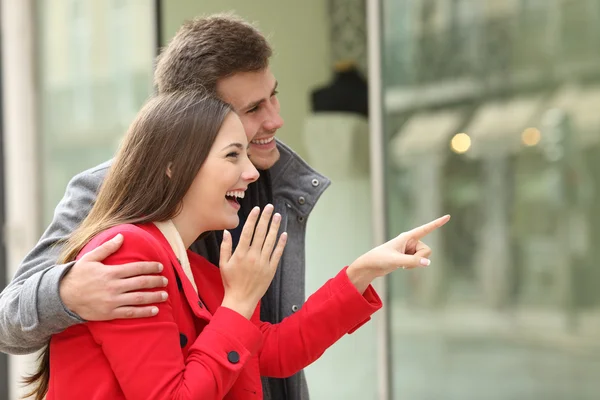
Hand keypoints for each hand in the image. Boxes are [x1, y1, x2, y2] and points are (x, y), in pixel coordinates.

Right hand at [59, 233, 168, 319]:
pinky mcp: (110, 313)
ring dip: (154, 296)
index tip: (160, 267)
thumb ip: (107, 248)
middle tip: (166, 280)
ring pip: (139, 298)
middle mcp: (114, 286)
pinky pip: (131, 313)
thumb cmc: (77, 275)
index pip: (137, 268)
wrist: (62, 297)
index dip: (151, 267)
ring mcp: (113, 301)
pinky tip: (155, 311)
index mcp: (111, 272)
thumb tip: (121, 236)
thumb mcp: (90, 258)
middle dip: (156, 281)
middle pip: (141, 283)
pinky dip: (144, 312)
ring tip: (165, 295)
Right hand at [219, 204, 286, 318]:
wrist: (240, 299)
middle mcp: (253, 256)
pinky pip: (277, 253)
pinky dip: (281, 243)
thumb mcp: (223, 264)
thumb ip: (225, 247)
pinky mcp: (271, 269)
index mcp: (240, 254)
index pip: (248, 231)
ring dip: (274, 227)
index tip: (257, 209)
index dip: (253, 219)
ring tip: (277, 216)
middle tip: (270, 207)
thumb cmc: (230, 282)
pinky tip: (283, 234)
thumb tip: (226, 232)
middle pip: (261, 233)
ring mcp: (263, 263)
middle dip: (265, 218)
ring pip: (270, 241)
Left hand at [347, 215, 450, 292]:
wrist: (371, 266)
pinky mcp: (408, 256)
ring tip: (401, 265)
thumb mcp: (396, 260)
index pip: (425, 229)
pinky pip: (419, 261)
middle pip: (427, 250)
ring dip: (415, 263)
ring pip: (424, 257)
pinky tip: (401, 266)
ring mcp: (410, 249)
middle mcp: (410, 241)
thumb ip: (412, 261)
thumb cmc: (380, 259)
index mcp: (407, 236)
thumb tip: (427, 263)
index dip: (437, 223)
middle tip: (405, 263)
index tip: (448, 216)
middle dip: (420, 258)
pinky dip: (412, 266)